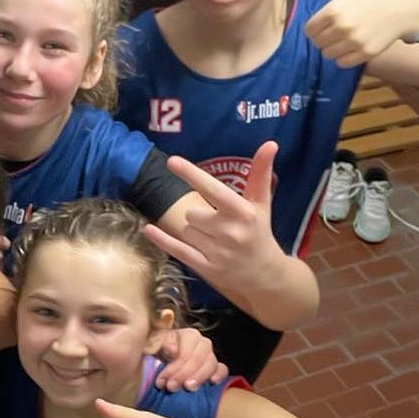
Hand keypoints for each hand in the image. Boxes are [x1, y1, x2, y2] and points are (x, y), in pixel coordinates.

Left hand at [143, 141, 285, 297]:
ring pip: (185, 229)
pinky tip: (148, 229)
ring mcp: (217, 252)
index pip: (213, 189)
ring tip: (215, 239)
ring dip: (194, 231)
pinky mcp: (206, 268)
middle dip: (199, 215)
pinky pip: (177, 249)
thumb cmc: (259, 231)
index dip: (192, 174)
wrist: (265, 274)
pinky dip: (162, 239)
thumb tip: (270, 143)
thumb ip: (260, 173)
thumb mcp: (261, 203)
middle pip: (192, 212)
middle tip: (218, 225)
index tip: (172, 161)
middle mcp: (230, 232)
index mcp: (243, 213)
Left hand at [155, 328, 227, 391]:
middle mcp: (202, 343)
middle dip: (183, 375)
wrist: (164, 355)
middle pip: (197, 359)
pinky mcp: (216, 366)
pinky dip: (219, 375)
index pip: (185, 353)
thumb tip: (173, 350)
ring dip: (198, 378)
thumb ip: (162, 343)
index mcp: (189, 335)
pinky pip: (222, 369)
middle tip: (171, 387)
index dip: (174, 368)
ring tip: (188, 388)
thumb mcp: (155, 344)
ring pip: (210, 365)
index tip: (162, 381)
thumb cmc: (160, 348)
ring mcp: (211, 354)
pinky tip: (213, 382)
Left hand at [305, 0, 418, 66]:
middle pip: (317, 43)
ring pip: (328, 55)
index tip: (326, 23)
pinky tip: (353, 46)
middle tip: (337, 31)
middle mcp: (343, 26)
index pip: (309, 30)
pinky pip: (342, 63)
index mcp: (333, 10)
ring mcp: (355, 41)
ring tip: (344, 38)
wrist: (401, 10)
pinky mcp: (366, 53)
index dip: (315, 28)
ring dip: (333, 49)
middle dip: (324, 38)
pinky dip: (345, 58)